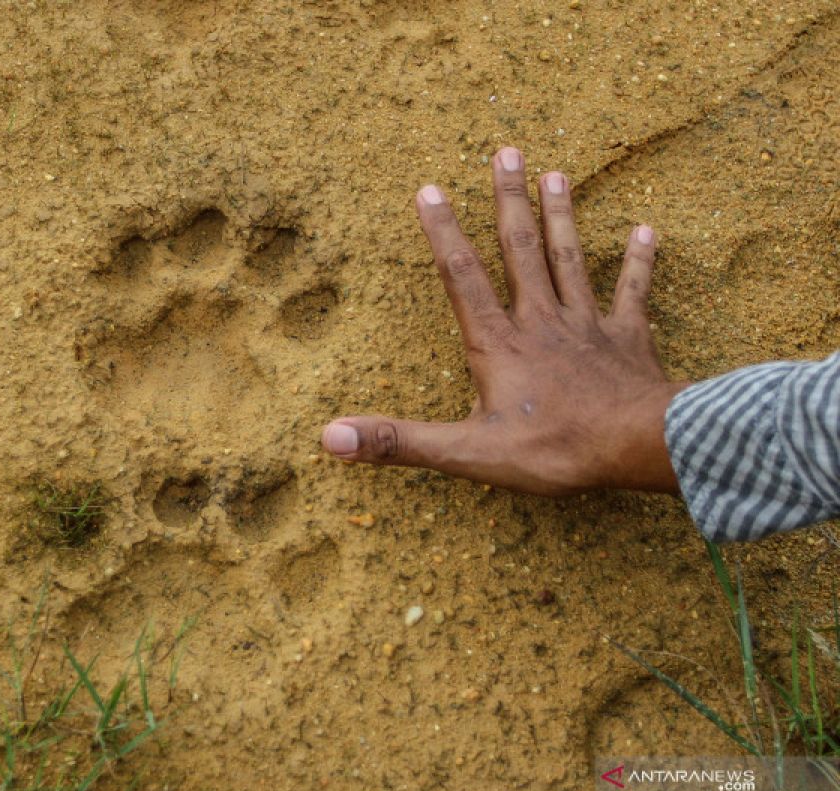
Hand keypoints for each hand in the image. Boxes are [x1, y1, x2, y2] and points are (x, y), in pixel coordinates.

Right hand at [321, 147, 687, 494]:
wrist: (638, 447)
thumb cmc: (554, 449)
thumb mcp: (466, 452)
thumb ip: (400, 441)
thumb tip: (331, 437)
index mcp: (498, 344)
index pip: (462, 277)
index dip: (443, 232)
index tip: (429, 189)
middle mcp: (541, 321)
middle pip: (521, 250)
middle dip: (510, 201)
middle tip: (506, 153)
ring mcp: (588, 326)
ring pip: (570, 260)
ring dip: (561, 217)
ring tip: (556, 174)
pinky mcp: (629, 340)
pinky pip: (633, 292)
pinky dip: (639, 262)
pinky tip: (645, 230)